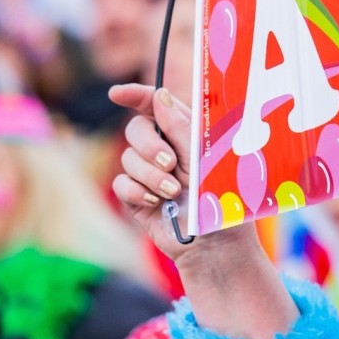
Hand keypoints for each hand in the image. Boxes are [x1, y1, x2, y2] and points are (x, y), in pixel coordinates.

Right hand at [108, 83, 257, 266]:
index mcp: (186, 135)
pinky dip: (138, 192)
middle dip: (149, 145)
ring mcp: (149, 173)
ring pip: (128, 158)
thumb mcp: (205, 159)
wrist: (214, 244)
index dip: (136, 95)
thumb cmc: (220, 200)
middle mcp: (166, 151)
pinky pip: (121, 183)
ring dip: (151, 175)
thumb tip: (160, 97)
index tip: (117, 94)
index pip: (157, 105)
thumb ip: (181, 128)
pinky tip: (156, 204)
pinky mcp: (136, 196)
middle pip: (136, 129)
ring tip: (173, 192)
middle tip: (171, 163)